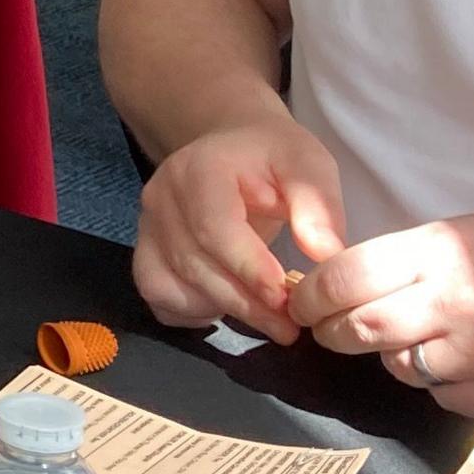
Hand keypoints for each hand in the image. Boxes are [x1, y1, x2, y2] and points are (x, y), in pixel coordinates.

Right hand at [131, 115, 348, 332]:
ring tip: (266, 318)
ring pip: (172, 286)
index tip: (285, 299)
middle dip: (244, 303)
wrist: (230, 146)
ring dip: (221, 310)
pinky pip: (158, 295)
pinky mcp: (145, 251)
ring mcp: (147, 226)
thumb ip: (318, 207)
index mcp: (199, 169)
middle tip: (289, 327)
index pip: (214, 227)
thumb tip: (328, 257)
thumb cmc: (271, 156)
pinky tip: (227, 307)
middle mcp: (161, 198)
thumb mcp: (306, 165)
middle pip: (194, 264)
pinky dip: (190, 312)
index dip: (248, 268)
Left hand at [299, 211, 473, 420]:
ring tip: (431, 335)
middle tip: (331, 329)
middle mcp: (455, 304)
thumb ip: (412, 260)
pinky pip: (449, 399)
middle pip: (359, 331)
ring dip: (401, 357)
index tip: (304, 302)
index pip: (343, 279)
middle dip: (335, 332)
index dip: (313, 295)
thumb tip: (347, 285)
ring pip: (402, 370)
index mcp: (441, 252)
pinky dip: (450, 384)